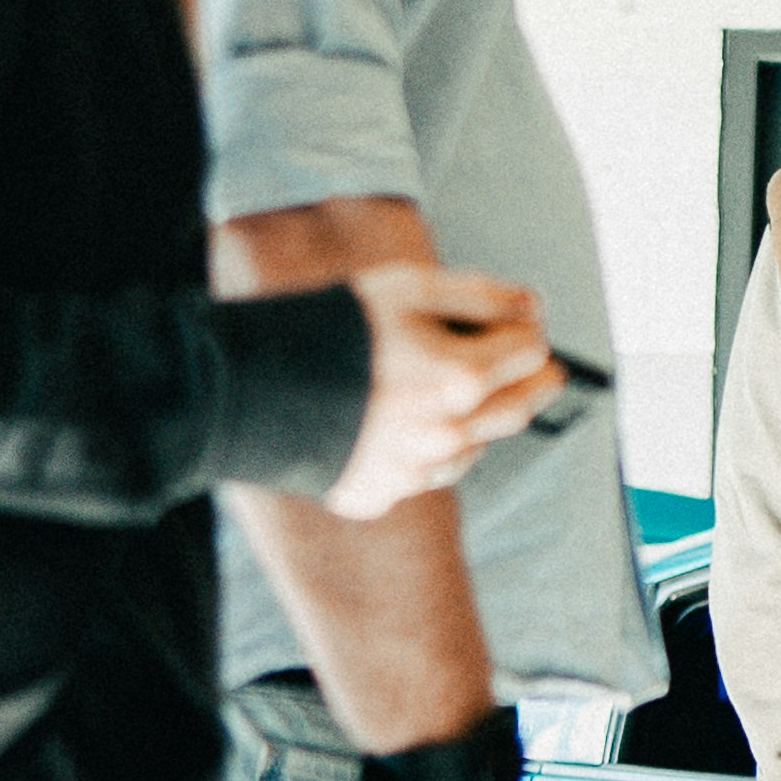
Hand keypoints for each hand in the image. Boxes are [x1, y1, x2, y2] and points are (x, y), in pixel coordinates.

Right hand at [323, 264, 554, 518]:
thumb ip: (482, 295)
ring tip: (461, 388)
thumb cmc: (326, 331)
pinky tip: (413, 423)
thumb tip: (534, 307)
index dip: (525, 331)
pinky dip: (433, 448)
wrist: (246, 385)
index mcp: (460, 380)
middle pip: (519, 408)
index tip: (519, 323)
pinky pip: (429, 472)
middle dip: (530, 381)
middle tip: (533, 365)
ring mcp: (414, 470)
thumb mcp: (408, 288)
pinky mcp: (381, 492)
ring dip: (480, 417)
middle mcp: (446, 435)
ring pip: (476, 445)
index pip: (532, 354)